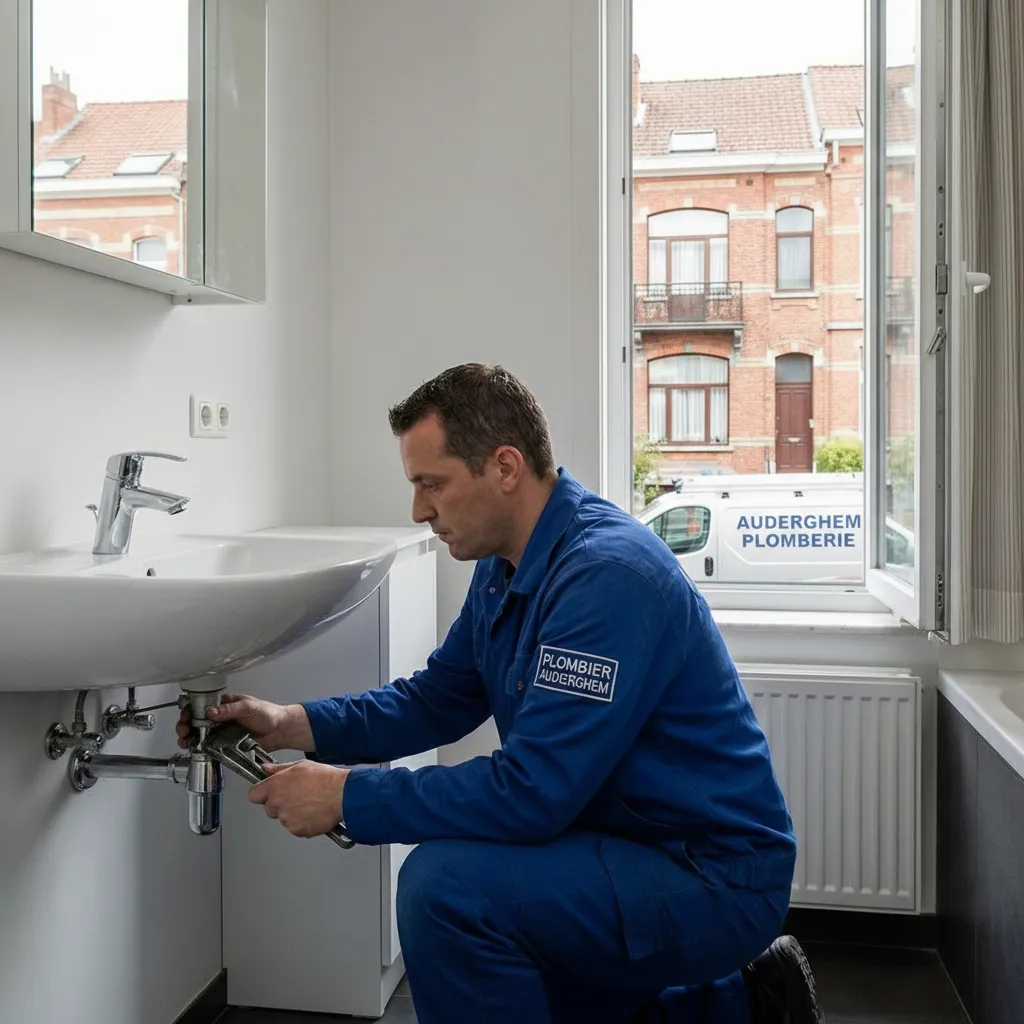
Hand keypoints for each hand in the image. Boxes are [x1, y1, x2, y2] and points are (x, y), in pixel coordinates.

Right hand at [176, 692, 314, 752]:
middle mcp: (221, 718)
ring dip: (189, 737)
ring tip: (185, 740)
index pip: (202, 705)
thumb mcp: (248, 707)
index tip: (185, 715)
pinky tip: (194, 748)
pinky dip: (199, 748)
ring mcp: (222, 732)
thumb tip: (210, 710)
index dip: (190, 710)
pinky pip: (209, 747)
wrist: (281, 731)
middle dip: (185, 725)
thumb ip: (229, 710)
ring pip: (199, 735)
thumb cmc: (269, 714)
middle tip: (183, 730)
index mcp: (225, 704)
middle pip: (196, 721)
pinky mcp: (225, 745)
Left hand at [249, 761, 349, 838]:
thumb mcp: (301, 765)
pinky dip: (302, 822)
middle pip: (269, 808)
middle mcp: (278, 804)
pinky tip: (313, 812)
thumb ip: (279, 768)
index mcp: (275, 786)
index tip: (267, 793)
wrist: (342, 795)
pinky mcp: (297, 830)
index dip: (261, 793)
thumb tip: (266, 768)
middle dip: (279, 804)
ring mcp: (287, 819)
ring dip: (292, 813)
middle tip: (296, 796)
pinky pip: (295, 828)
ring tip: (309, 803)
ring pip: (283, 818)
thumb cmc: (325, 779)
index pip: (254, 795)